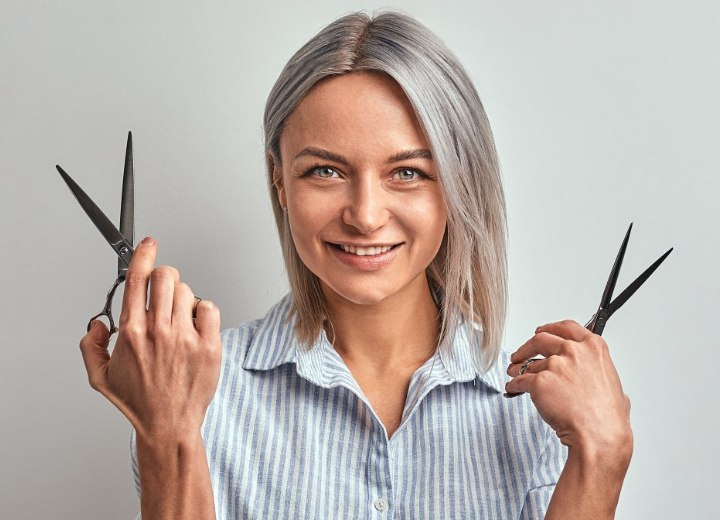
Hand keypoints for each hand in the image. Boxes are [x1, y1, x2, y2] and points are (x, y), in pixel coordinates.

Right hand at [79, 237, 221, 439]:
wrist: (169, 425)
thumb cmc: (139, 402)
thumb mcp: (100, 377)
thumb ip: (90, 345)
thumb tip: (98, 323)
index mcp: (132, 333)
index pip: (137, 280)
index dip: (143, 255)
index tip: (149, 244)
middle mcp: (159, 331)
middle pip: (166, 276)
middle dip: (163, 276)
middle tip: (163, 290)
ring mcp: (186, 338)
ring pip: (187, 290)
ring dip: (181, 297)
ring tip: (177, 319)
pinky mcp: (209, 346)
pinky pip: (209, 308)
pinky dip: (203, 311)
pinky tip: (194, 327)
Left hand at [505, 320, 631, 454]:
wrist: (598, 436)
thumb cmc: (607, 418)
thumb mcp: (614, 385)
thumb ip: (600, 373)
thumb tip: (596, 377)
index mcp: (593, 347)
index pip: (566, 327)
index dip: (550, 328)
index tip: (542, 331)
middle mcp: (574, 351)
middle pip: (541, 340)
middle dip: (527, 347)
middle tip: (521, 354)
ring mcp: (556, 365)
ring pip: (530, 364)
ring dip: (519, 369)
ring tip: (514, 373)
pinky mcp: (540, 381)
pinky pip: (520, 381)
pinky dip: (514, 384)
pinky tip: (513, 387)